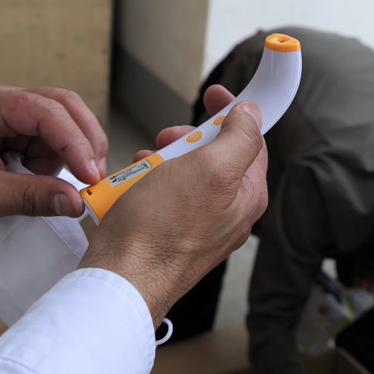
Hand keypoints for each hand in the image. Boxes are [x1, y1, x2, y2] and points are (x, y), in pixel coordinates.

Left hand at [0, 83, 107, 235]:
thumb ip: (32, 197)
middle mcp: (4, 103)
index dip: (73, 140)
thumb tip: (78, 203)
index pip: (44, 111)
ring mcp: (15, 118)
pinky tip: (55, 183)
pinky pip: (56, 143)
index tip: (91, 174)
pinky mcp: (22, 136)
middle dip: (84, 140)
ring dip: (75, 153)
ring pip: (66, 124)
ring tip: (70, 184)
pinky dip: (64, 162)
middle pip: (63, 106)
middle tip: (97, 176)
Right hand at [80, 85, 267, 325]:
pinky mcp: (169, 233)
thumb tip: (252, 115)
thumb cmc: (161, 230)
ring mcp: (198, 225)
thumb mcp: (210, 169)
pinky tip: (132, 187)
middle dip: (188, 139)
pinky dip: (147, 184)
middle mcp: (228, 212)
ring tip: (144, 165)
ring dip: (162, 161)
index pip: (251, 140)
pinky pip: (162, 196)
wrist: (121, 279)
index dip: (234, 111)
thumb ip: (239, 138)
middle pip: (215, 155)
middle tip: (168, 138)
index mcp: (247, 195)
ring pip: (184, 174)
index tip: (214, 93)